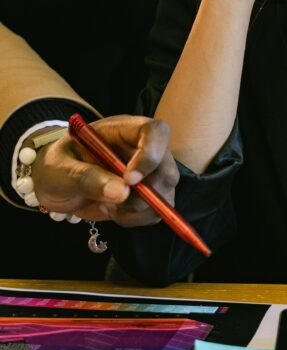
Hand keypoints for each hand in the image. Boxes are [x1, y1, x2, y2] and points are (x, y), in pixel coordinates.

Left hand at [32, 116, 178, 224]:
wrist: (55, 186)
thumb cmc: (56, 168)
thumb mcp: (59, 169)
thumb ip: (86, 177)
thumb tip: (121, 191)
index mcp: (123, 131)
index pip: (155, 132)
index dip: (151, 154)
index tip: (129, 180)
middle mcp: (141, 149)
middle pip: (167, 166)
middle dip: (146, 192)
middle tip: (116, 202)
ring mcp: (147, 173)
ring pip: (165, 192)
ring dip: (139, 208)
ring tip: (109, 207)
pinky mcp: (146, 196)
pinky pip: (156, 211)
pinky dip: (136, 218)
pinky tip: (114, 212)